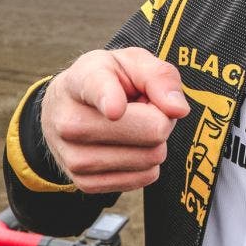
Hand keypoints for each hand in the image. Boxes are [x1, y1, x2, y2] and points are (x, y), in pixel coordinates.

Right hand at [41, 47, 189, 193]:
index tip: (115, 110)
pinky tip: (125, 145)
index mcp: (83, 80)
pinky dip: (145, 162)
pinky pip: (145, 177)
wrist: (67, 107)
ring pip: (151, 157)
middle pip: (151, 131)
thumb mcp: (134, 62)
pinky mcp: (85, 184)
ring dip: (154, 142)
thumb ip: (160, 77)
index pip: (98, 91)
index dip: (110, 100)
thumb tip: (178, 110)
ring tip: (133, 124)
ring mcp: (74, 157)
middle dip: (160, 118)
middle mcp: (70, 122)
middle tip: (143, 107)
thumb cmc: (108, 80)